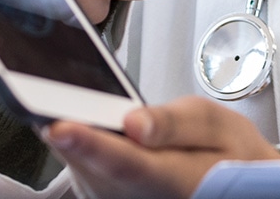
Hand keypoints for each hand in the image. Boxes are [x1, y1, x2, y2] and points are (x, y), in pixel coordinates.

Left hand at [43, 96, 279, 198]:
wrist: (233, 184)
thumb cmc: (227, 154)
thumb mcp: (217, 125)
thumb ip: (176, 121)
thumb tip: (135, 121)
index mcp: (174, 181)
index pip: (125, 164)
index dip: (89, 144)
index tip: (60, 126)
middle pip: (87, 164)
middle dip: (69, 128)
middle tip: (47, 90)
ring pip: (76, 165)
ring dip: (72, 134)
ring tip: (77, 105)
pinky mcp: (103, 196)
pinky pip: (78, 167)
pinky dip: (77, 143)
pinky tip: (87, 124)